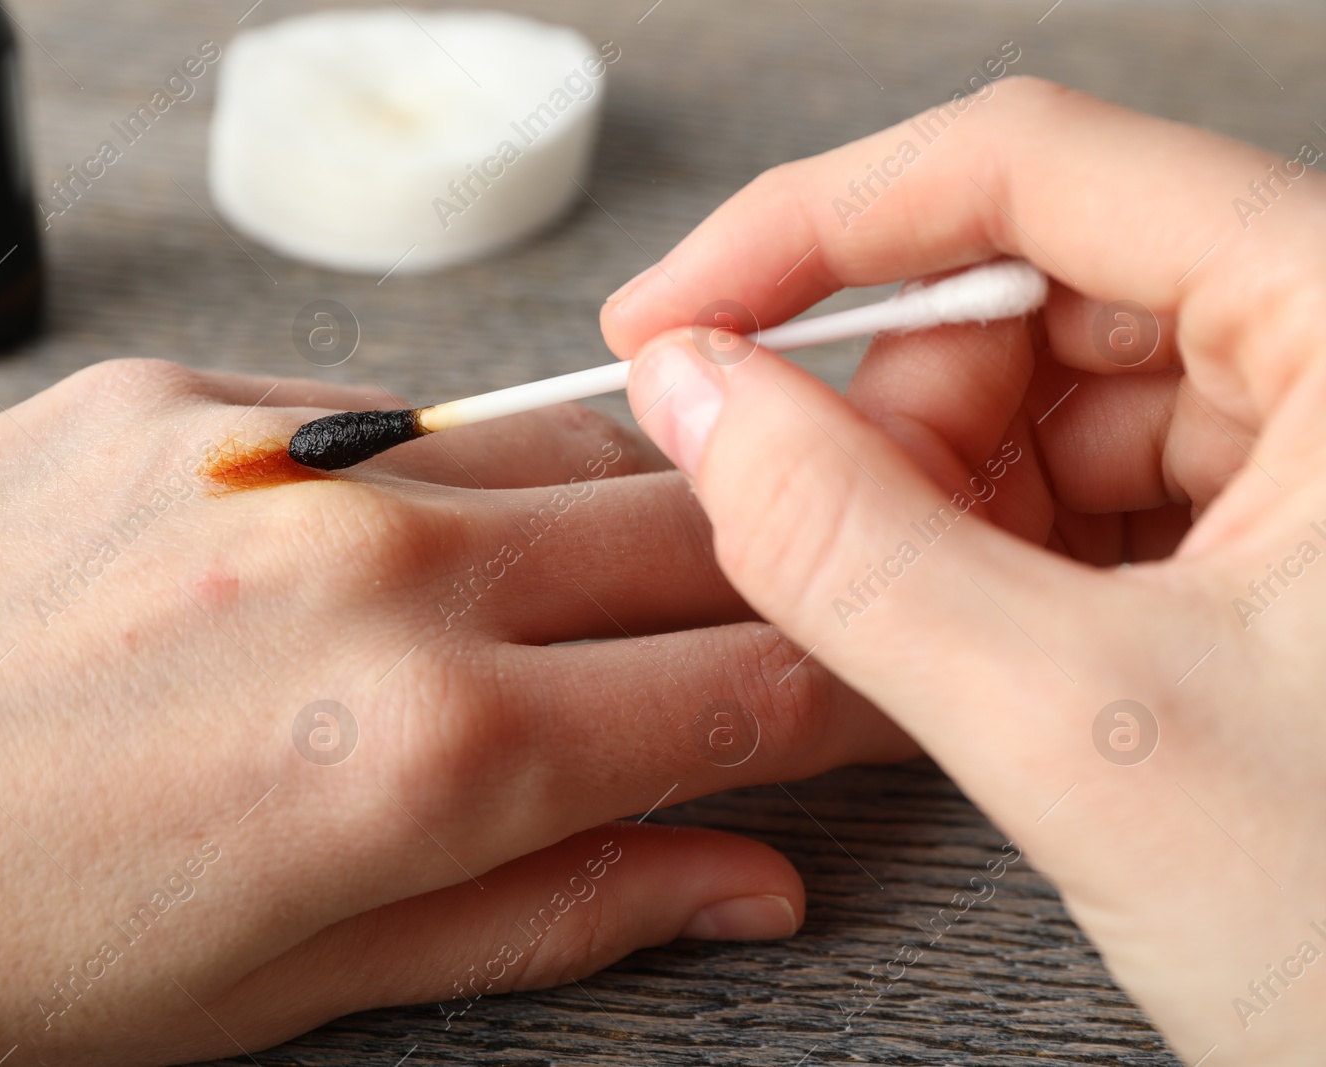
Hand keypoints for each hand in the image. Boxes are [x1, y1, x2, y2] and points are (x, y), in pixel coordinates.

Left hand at [0, 361, 912, 1065]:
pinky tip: (392, 543)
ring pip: (555, 447)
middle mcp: (379, 570)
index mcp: (427, 754)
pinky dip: (445, 477)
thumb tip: (742, 882)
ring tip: (597, 581)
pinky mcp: (180, 397)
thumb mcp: (289, 987)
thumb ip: (548, 912)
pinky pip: (392, 418)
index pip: (745, 687)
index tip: (886, 682)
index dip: (851, 686)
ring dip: (615, 511)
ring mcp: (277, 456)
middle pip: (683, 532)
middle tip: (785, 610)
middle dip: (769, 574)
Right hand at [603, 77, 1325, 1063]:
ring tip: (936, 632)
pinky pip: (1087, 483)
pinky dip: (992, 551)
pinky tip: (986, 641)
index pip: (1031, 169)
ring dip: (939, 496)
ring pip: (1049, 392)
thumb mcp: (1089, 732)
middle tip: (829, 544)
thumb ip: (851, 547)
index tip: (675, 313)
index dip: (816, 227)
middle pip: (1036, 285)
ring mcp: (1322, 445)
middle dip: (896, 411)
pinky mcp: (1285, 535)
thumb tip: (691, 395)